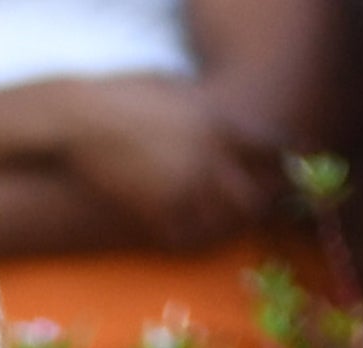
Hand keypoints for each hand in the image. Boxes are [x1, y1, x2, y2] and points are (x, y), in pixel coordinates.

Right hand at [0, 74, 271, 249]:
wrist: (81, 118)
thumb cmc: (123, 96)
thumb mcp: (178, 89)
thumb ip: (204, 106)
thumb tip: (216, 112)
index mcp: (221, 123)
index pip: (273, 152)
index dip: (281, 170)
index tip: (278, 181)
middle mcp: (210, 157)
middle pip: (253, 197)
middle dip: (253, 210)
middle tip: (248, 219)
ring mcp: (183, 185)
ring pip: (220, 224)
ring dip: (219, 231)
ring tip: (214, 234)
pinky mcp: (154, 208)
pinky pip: (183, 237)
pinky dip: (185, 242)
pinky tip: (179, 239)